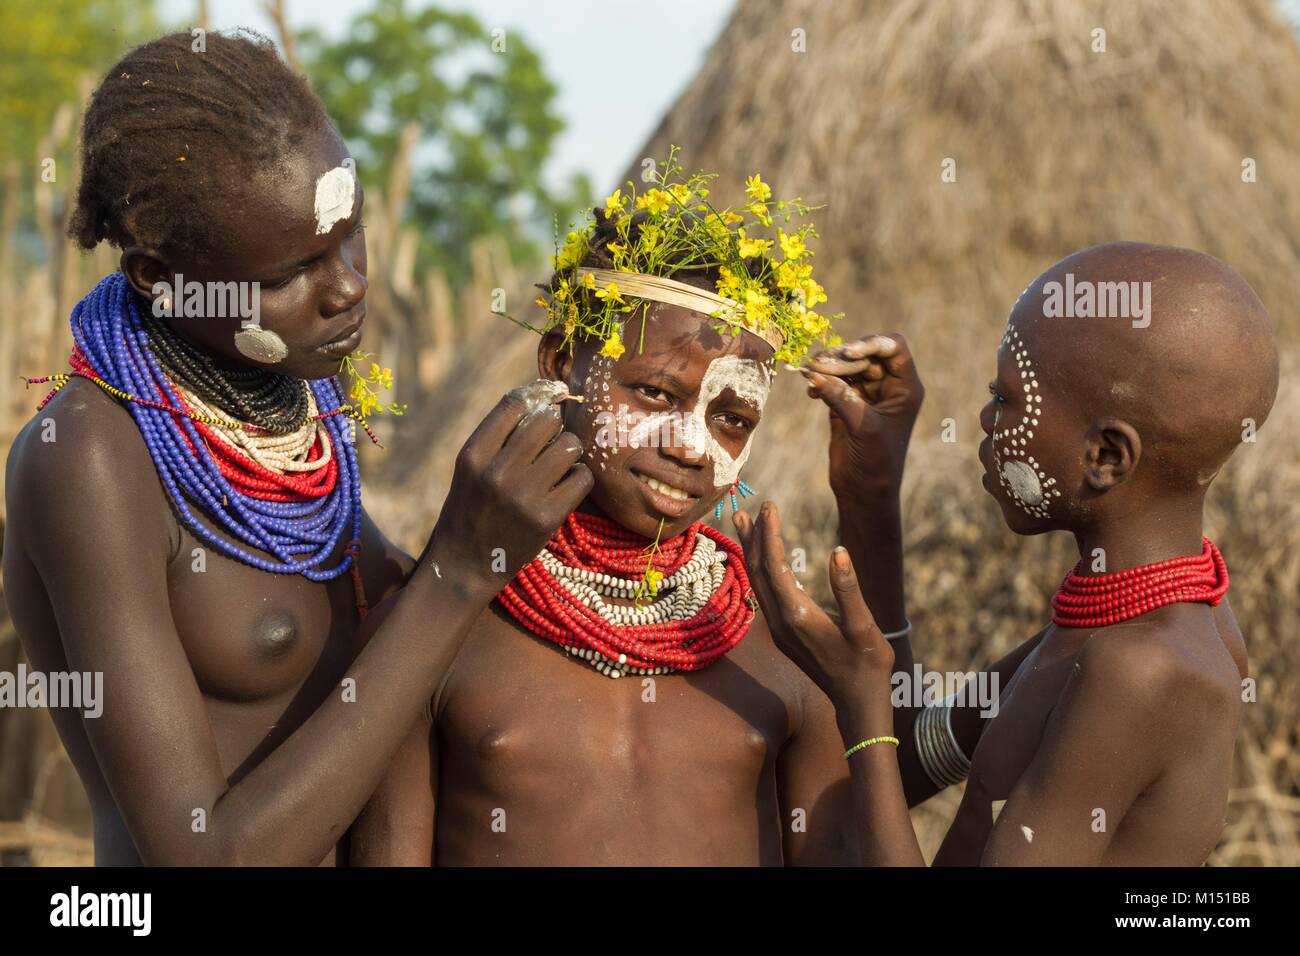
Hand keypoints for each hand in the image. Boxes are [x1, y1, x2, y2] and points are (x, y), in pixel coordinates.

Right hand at [423, 384, 592, 600]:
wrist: (463, 567)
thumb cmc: (469, 511)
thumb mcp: (469, 469)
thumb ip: (498, 438)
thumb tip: (544, 400)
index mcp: (473, 455)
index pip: (514, 404)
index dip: (539, 393)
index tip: (552, 395)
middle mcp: (496, 472)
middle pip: (548, 421)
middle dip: (556, 428)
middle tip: (552, 443)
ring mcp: (522, 496)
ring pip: (569, 446)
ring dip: (570, 453)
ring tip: (559, 466)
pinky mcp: (546, 518)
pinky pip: (582, 478)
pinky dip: (579, 479)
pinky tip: (566, 488)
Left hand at [734, 502, 893, 728]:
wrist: (857, 703)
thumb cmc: (867, 665)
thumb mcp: (864, 626)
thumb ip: (848, 589)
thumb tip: (839, 551)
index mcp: (797, 615)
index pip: (774, 565)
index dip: (769, 533)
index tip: (770, 506)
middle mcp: (780, 622)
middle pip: (757, 571)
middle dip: (752, 538)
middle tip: (745, 508)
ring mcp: (779, 630)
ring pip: (757, 583)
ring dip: (751, 552)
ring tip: (744, 526)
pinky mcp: (783, 634)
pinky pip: (763, 594)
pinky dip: (759, 570)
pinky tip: (764, 560)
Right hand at [801, 333, 923, 498]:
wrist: (864, 490)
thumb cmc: (875, 460)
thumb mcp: (862, 426)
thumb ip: (840, 396)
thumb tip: (813, 372)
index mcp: (905, 387)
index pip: (894, 348)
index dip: (871, 343)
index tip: (848, 353)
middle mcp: (888, 386)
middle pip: (865, 355)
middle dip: (841, 357)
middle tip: (817, 365)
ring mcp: (867, 394)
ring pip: (847, 367)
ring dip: (827, 368)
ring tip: (809, 374)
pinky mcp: (847, 403)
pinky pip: (833, 383)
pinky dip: (821, 383)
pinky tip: (811, 393)